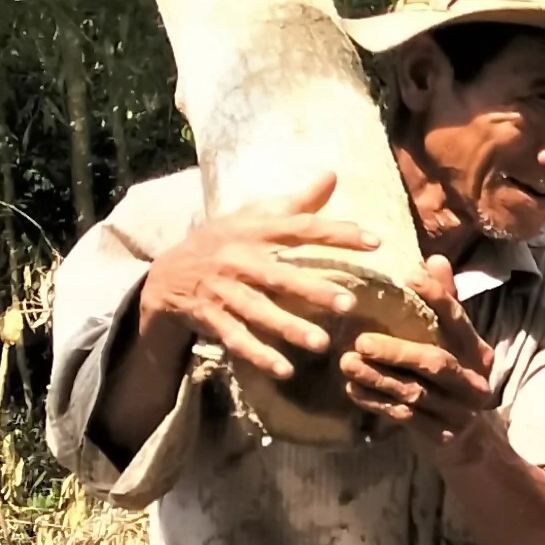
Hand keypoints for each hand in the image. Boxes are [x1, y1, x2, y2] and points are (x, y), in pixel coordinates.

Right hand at [134, 172, 381, 384]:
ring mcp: (224, 291)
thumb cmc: (224, 241)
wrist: (168, 273)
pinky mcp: (212, 317)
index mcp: (254, 231)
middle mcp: (239, 260)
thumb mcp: (253, 216)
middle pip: (279, 275)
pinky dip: (259, 355)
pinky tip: (285, 369)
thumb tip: (333, 175)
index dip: (338, 233)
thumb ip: (296, 203)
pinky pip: (236, 339)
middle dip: (312, 290)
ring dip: (289, 328)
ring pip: (258, 311)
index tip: (376, 242)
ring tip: (322, 343)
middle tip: (349, 303)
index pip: (301, 228)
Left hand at [341, 255, 500, 465]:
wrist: (469, 441)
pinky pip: (402, 416)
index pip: (458, 321)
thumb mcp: (454, 343)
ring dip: (378, 377)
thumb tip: (435, 259)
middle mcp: (474, 382)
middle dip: (397, 351)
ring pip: (414, 392)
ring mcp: (459, 412)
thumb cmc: (452, 380)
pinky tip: (351, 389)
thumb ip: (446, 304)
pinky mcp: (441, 435)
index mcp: (479, 353)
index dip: (437, 298)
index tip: (408, 277)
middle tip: (361, 339)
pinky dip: (375, 402)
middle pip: (435, 363)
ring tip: (346, 362)